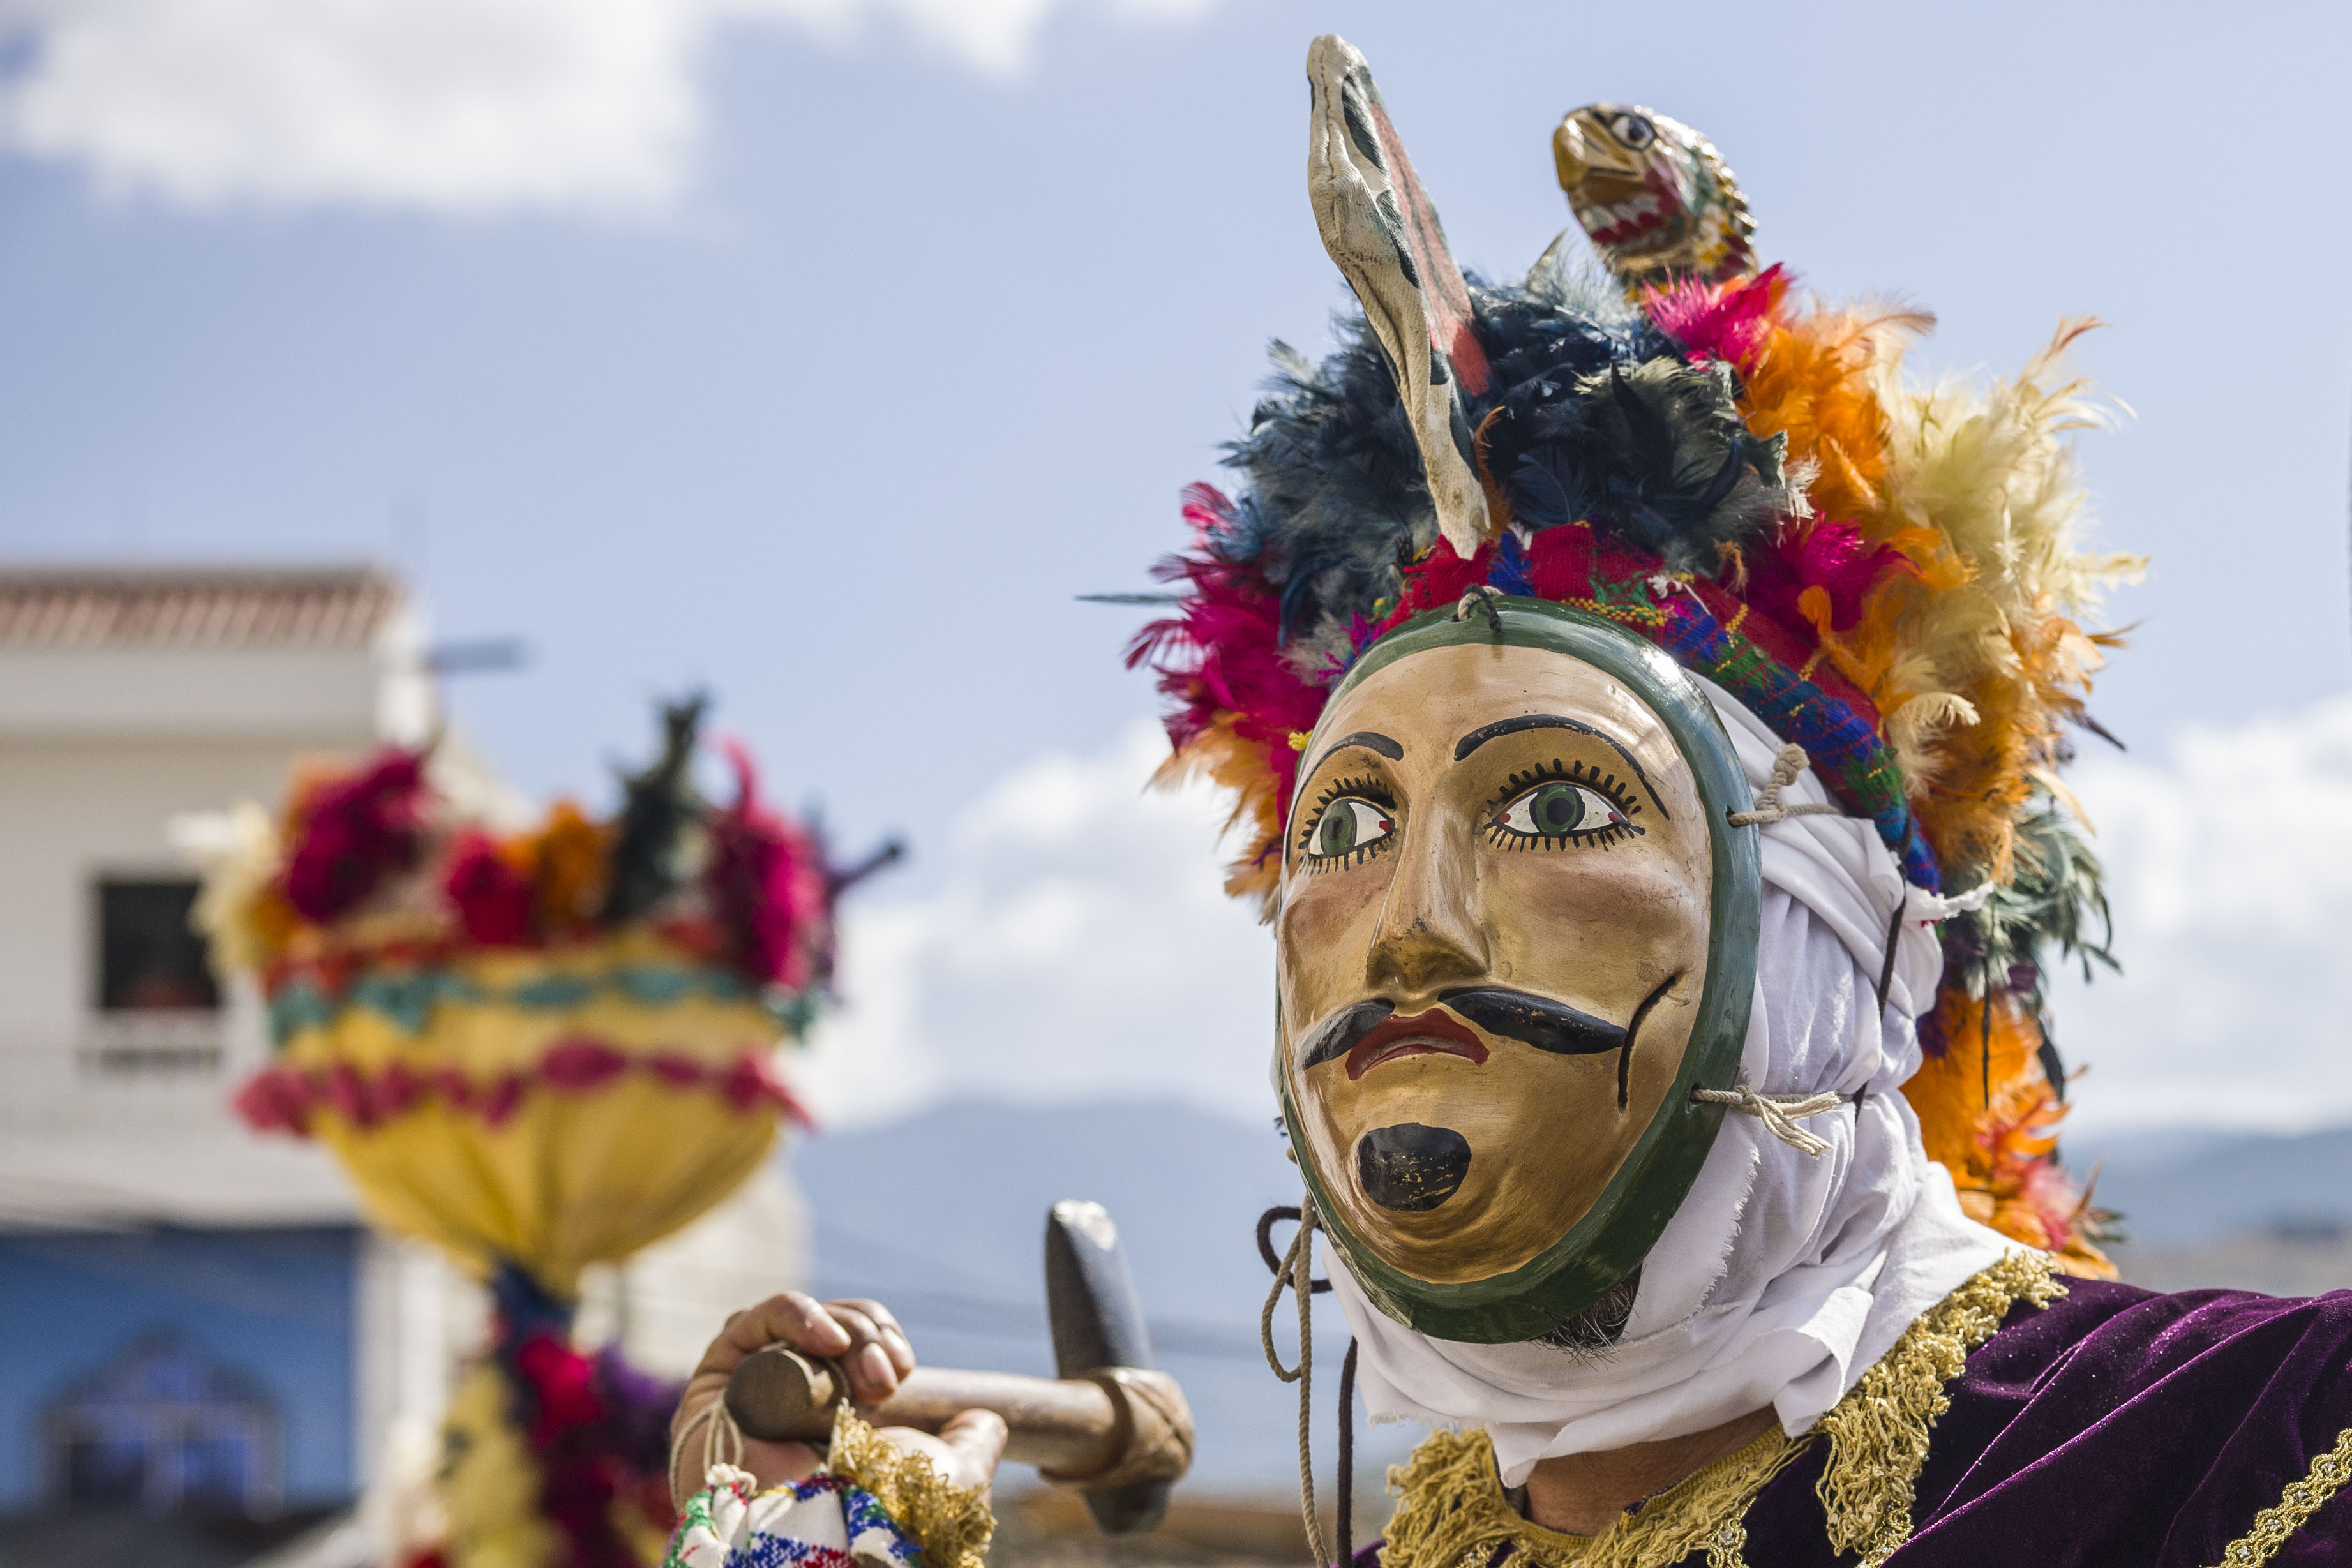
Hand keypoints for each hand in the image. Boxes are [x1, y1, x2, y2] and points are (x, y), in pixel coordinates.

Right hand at [670, 1294, 1006, 1504]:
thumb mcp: (955, 1476)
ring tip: (865, 1373)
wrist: (840, 1539)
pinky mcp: (711, 1388)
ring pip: (791, 1325)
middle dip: (866, 1336)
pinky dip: (794, 1316)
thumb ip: (971, 1446)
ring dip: (840, 1330)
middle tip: (888, 1376)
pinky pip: (750, 1324)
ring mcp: (746, 1397)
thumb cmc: (897, 1516)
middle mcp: (786, 1410)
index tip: (904, 1367)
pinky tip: (829, 1342)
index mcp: (833, 1426)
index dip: (880, 1340)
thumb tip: (987, 1422)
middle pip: (824, 1333)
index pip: (851, 1350)